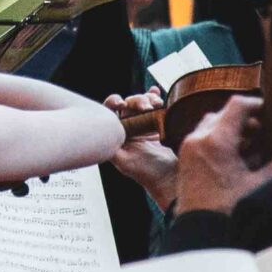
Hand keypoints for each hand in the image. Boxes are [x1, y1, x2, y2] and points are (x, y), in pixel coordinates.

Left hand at [106, 91, 177, 209]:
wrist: (172, 178)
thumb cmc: (149, 174)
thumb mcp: (125, 162)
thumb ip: (111, 149)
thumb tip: (100, 136)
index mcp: (118, 136)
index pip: (109, 113)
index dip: (112, 103)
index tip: (121, 103)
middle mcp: (130, 129)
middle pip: (127, 105)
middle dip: (136, 100)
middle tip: (146, 106)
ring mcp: (144, 126)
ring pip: (141, 103)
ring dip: (148, 98)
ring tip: (157, 102)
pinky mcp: (159, 125)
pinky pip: (155, 106)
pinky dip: (155, 97)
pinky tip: (157, 92)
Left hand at [173, 95, 271, 215]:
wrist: (198, 233)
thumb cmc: (226, 211)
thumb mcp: (258, 186)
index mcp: (216, 141)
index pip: (235, 106)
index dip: (254, 104)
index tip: (268, 110)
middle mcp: (197, 140)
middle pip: (221, 114)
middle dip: (243, 120)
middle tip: (263, 131)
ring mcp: (188, 150)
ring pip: (210, 126)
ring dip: (230, 130)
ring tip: (252, 146)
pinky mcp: (185, 160)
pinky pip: (202, 139)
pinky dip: (218, 140)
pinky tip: (236, 158)